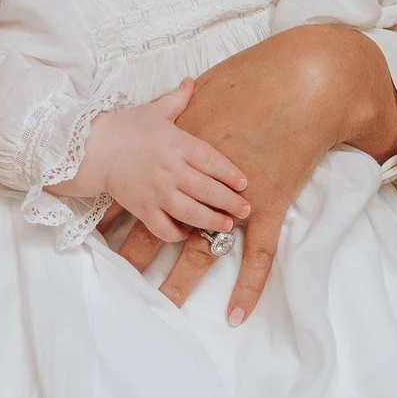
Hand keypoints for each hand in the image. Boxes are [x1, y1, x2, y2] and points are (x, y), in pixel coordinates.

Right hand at [51, 79, 248, 242]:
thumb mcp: (154, 110)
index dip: (231, 174)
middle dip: (230, 202)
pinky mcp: (142, 209)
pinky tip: (187, 233)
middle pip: (208, 190)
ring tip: (226, 226)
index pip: (212, 161)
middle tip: (245, 210)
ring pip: (191, 213)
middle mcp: (171, 170)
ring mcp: (157, 192)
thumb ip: (177, 98)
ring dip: (212, 221)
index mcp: (177, 145)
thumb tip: (190, 80)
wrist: (92, 148)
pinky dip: (177, 235)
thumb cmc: (125, 127)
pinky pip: (164, 228)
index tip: (244, 183)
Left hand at [117, 26, 396, 318]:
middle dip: (136, 254)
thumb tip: (177, 90)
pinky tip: (236, 314)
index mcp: (181, 154)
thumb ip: (186, 99)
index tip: (97, 233)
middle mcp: (199, 181)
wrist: (299, 86)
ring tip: (161, 307)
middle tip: (116, 281)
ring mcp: (232, 201)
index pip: (143, 190)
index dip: (120, 212)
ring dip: (181, 279)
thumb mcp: (207, 91)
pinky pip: (256, 256)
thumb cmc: (254, 83)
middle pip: (161, 225)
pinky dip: (247, 287)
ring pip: (201, 247)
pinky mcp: (267, 208)